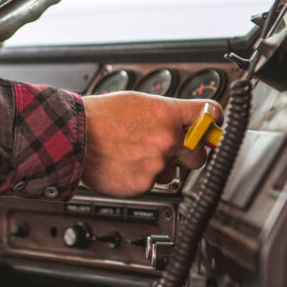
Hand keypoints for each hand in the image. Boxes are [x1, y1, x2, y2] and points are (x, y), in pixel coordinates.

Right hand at [81, 92, 222, 197]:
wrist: (72, 135)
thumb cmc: (100, 116)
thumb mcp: (138, 101)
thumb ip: (168, 112)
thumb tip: (187, 120)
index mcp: (167, 114)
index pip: (211, 114)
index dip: (213, 122)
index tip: (212, 128)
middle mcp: (167, 139)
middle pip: (200, 154)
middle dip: (188, 154)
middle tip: (171, 149)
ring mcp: (156, 164)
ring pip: (172, 172)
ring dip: (158, 166)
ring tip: (132, 154)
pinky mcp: (143, 184)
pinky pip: (151, 184)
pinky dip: (140, 177)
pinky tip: (124, 165)